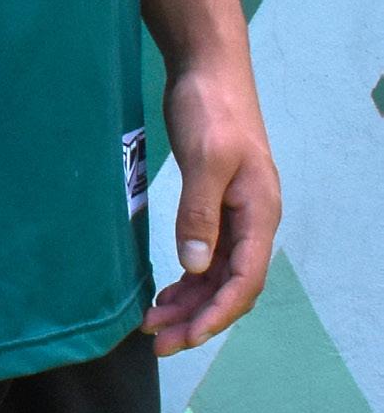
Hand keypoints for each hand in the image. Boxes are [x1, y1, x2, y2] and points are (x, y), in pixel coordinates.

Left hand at [147, 54, 279, 353]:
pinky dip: (188, 278)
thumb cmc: (211, 109)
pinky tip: (165, 291)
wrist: (207, 69)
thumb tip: (194, 266)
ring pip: (217, 274)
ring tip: (153, 324)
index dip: (216, 314)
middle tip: (158, 343)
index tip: (184, 338)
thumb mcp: (205, 159)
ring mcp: (236, 212)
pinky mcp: (216, 201)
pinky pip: (207, 254)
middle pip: (231, 285)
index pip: (244, 281)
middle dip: (198, 318)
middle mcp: (253, 220)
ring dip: (189, 302)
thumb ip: (200, 211)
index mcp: (259, 214)